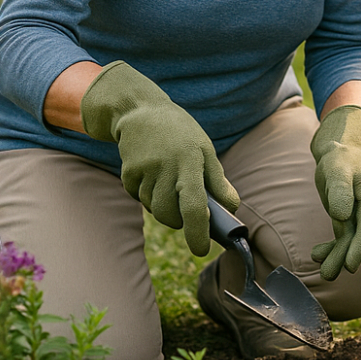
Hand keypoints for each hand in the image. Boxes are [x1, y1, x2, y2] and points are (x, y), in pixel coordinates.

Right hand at [79, 61, 240, 255]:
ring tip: (168, 180)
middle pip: (169, 216)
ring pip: (154, 209)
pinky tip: (152, 174)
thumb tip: (232, 207)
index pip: (194, 207)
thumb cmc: (180, 133)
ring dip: (164, 206)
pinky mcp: (128, 173)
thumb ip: (217, 181)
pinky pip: (139, 198)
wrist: (140, 110)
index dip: (198, 233)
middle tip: (185, 208)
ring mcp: (144, 170)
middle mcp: (166, 167)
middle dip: (179, 221)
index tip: (201, 250)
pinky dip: (148, 195)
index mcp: (191, 161)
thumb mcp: (204, 149)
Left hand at [307, 105, 360, 279]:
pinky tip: (317, 255)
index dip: (358, 248)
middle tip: (329, 274)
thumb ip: (341, 191)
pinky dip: (331, 248)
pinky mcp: (346, 218)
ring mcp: (357, 216)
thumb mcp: (338, 171)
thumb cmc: (342, 159)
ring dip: (337, 257)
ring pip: (349, 242)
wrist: (341, 152)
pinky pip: (341, 238)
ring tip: (324, 272)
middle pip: (358, 239)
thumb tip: (342, 216)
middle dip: (345, 258)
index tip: (350, 266)